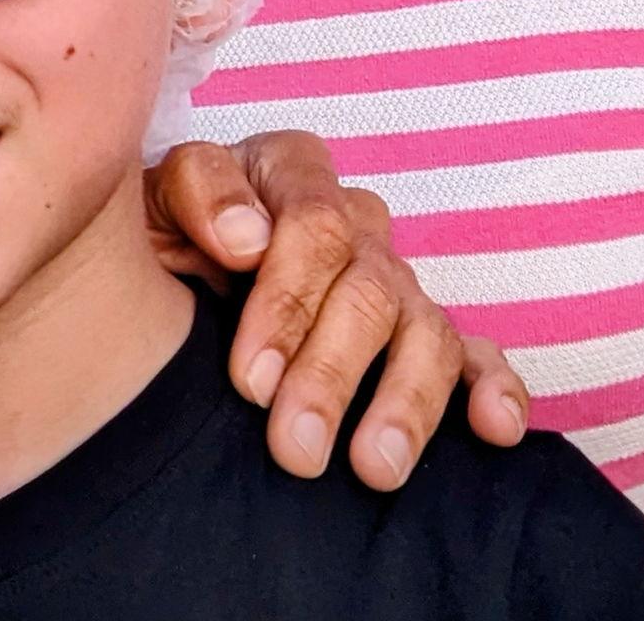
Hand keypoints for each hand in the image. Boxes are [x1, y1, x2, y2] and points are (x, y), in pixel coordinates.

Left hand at [144, 130, 528, 487]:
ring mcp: (392, 279)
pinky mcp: (424, 336)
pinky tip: (492, 428)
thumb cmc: (160, 237)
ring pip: (424, 329)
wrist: (162, 275)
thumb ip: (196, 192)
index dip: (287, 301)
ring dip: (405, 402)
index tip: (250, 377)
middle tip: (296, 447)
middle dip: (331, 373)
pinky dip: (492, 387)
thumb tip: (248, 237)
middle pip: (367, 288)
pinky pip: (475, 354)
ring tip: (374, 469)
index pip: (314, 223)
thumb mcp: (151, 200)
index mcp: (288, 174)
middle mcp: (351, 223)